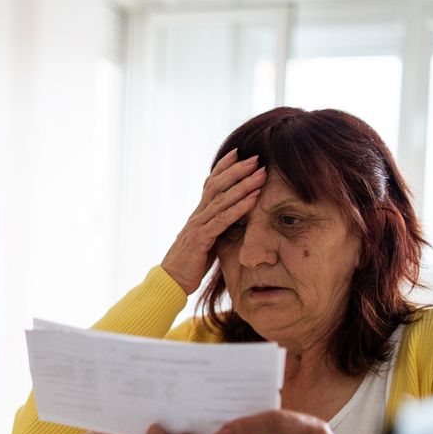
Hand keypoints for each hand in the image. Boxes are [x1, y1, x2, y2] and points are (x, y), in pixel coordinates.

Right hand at [160, 149, 266, 293]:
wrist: (171, 281)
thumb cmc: (190, 264)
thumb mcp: (206, 241)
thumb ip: (216, 227)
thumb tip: (235, 219)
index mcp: (198, 214)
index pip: (210, 184)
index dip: (223, 167)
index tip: (238, 152)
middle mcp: (197, 215)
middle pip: (217, 185)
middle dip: (237, 170)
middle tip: (256, 157)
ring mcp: (198, 225)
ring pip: (222, 200)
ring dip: (243, 185)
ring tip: (261, 175)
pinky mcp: (201, 239)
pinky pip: (222, 220)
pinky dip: (239, 208)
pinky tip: (253, 200)